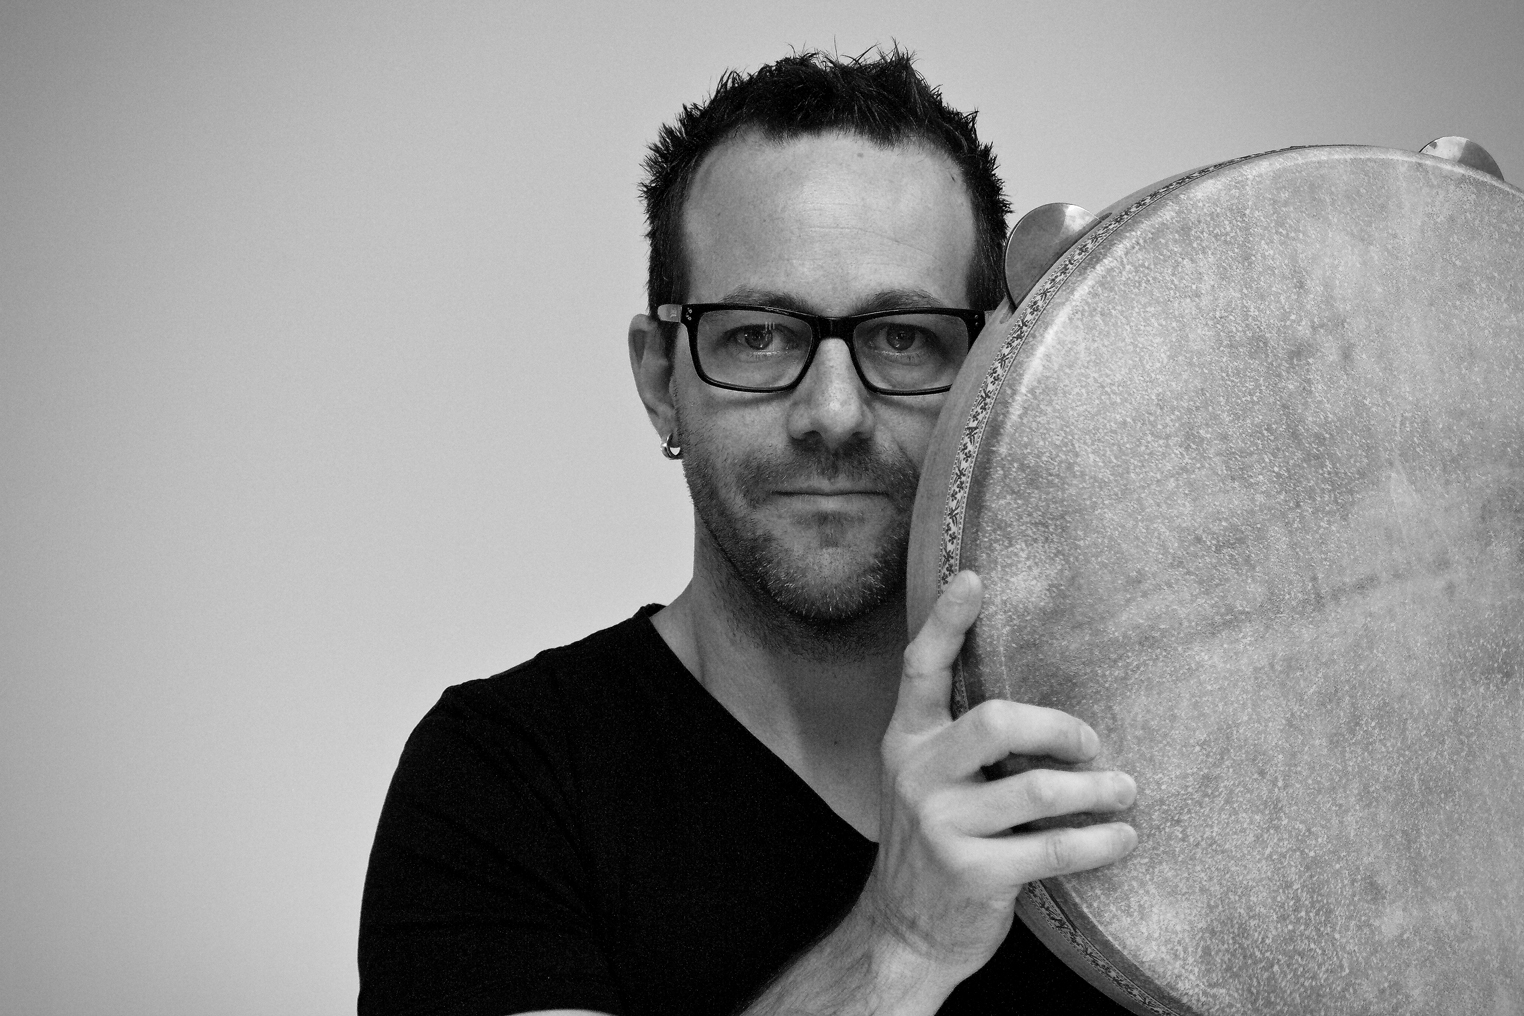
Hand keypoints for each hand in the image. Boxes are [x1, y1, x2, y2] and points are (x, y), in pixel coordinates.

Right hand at [865, 570, 1136, 986]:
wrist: (905, 932)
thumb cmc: (936, 841)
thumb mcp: (928, 780)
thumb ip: (961, 739)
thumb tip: (1039, 699)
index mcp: (906, 741)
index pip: (919, 669)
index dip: (944, 622)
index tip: (974, 579)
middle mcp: (916, 775)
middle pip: (994, 721)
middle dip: (1058, 728)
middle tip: (1092, 743)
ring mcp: (941, 826)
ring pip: (1037, 790)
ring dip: (1096, 790)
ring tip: (1124, 790)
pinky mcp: (973, 874)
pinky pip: (1054, 849)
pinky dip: (1100, 842)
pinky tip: (1123, 838)